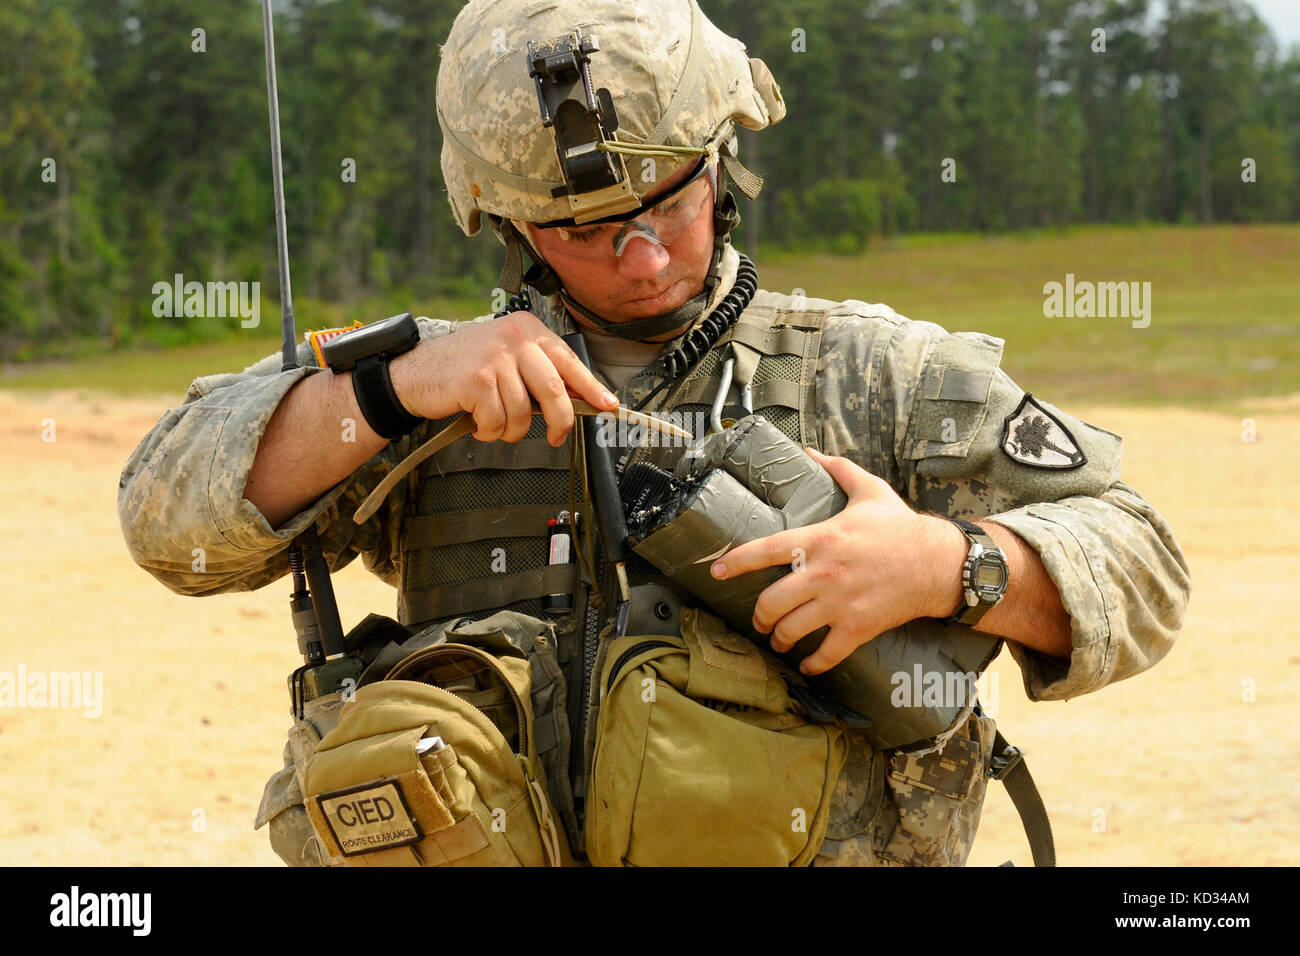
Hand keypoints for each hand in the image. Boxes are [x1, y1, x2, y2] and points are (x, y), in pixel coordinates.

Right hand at [389, 311, 617, 445]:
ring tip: (493, 422)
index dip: (591, 388)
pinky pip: (497, 421)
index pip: (569, 362)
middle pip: (554, 391)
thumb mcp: (506, 360)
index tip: (609, 406)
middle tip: (556, 439)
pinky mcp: (477, 379)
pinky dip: (488, 431)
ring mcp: (495, 357)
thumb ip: (539, 375)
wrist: (413, 372)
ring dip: (510, 430)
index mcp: (527, 330)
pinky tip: (477, 421)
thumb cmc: (463, 371)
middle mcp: (515, 338)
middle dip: (559, 423)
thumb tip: (578, 402)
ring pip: (523, 413)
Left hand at [708, 448, 966, 674]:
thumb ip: (837, 469)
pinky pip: (827, 654)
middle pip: (771, 602)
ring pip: (792, 630)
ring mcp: (840, 604)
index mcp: (821, 539)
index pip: (765, 550)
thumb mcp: (869, 490)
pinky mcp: (858, 628)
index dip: (736, 561)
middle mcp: (823, 573)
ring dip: (780, 639)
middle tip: (760, 619)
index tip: (716, 571)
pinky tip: (807, 666)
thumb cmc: (902, 527)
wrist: (939, 562)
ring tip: (779, 641)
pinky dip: (813, 664)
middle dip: (759, 615)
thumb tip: (809, 452)